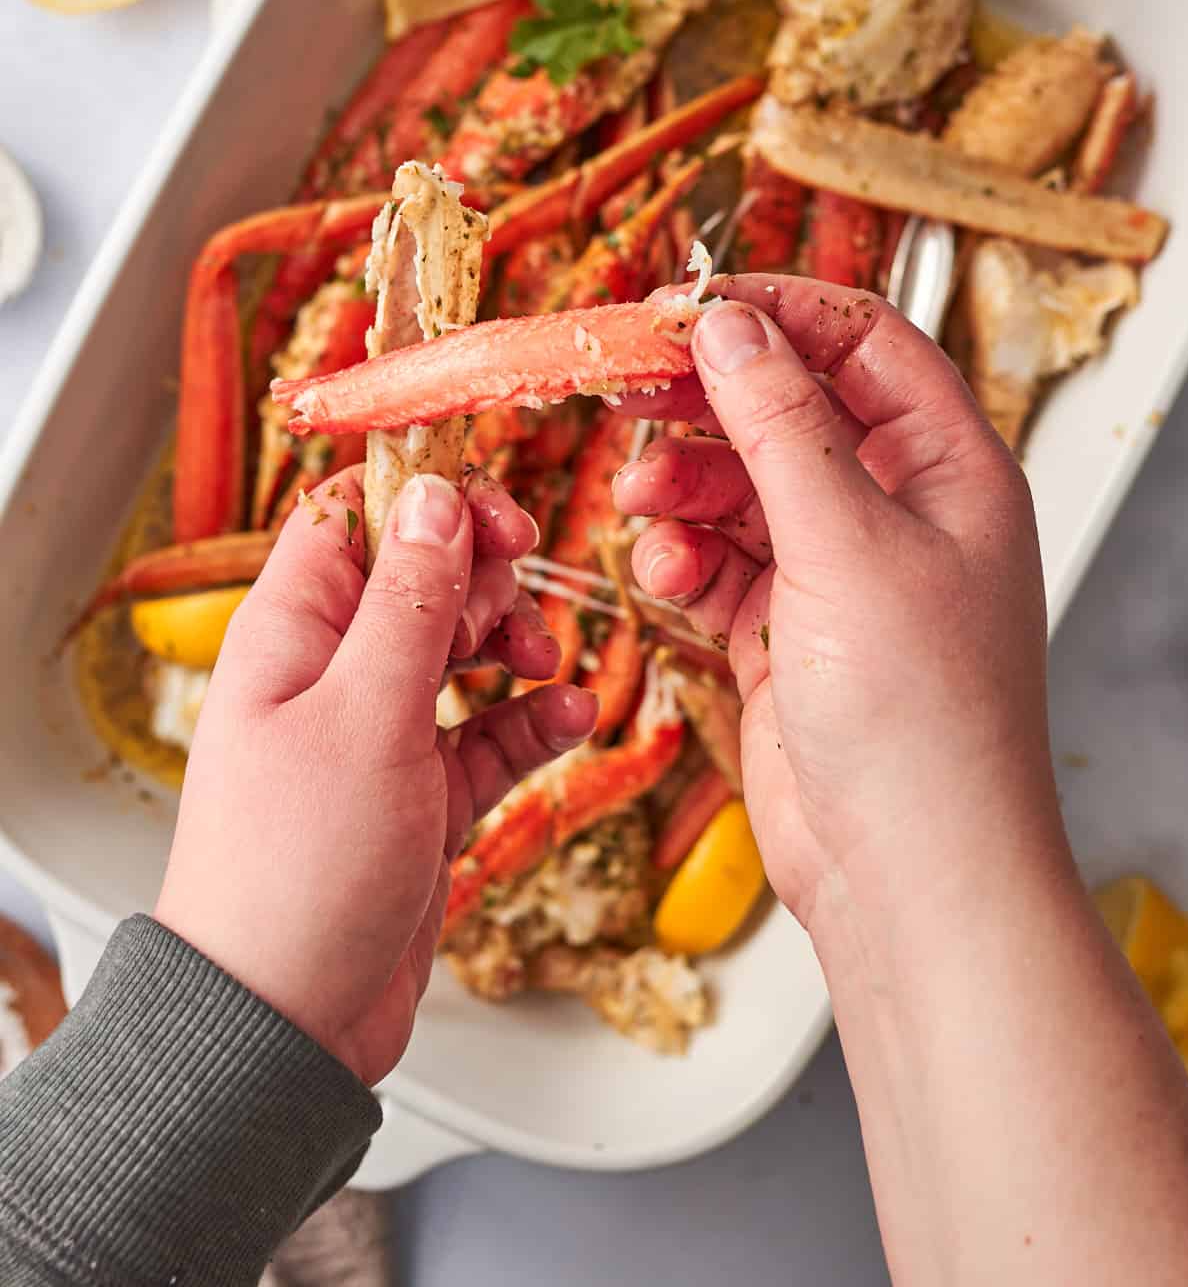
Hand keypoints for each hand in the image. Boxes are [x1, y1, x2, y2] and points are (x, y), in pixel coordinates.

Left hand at [155, 466, 595, 1084]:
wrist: (282, 1025)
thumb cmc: (295, 871)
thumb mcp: (366, 716)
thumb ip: (409, 602)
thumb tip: (433, 496)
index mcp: (291, 634)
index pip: (354, 519)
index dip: (427, 501)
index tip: (498, 517)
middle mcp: (330, 675)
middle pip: (419, 578)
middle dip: (483, 579)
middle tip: (513, 615)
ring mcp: (375, 737)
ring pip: (460, 654)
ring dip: (514, 648)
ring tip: (545, 667)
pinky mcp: (417, 799)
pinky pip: (484, 736)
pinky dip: (528, 722)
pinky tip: (571, 719)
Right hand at [611, 276, 1052, 929]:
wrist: (909, 875)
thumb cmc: (922, 721)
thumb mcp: (845, 544)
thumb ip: (778, 423)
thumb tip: (730, 326)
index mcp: (950, 465)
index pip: (862, 339)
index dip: (776, 311)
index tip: (686, 304)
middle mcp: (900, 507)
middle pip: (790, 406)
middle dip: (709, 400)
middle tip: (630, 387)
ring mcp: (842, 570)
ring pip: (743, 483)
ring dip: (685, 486)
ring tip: (642, 504)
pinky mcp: (789, 627)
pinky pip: (721, 558)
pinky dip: (686, 558)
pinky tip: (667, 577)